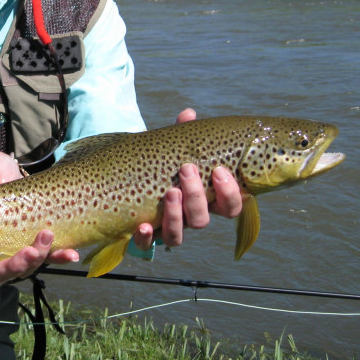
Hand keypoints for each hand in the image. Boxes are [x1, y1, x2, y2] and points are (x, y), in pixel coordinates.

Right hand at [0, 152, 78, 283]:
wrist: (8, 176)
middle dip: (14, 266)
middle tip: (29, 251)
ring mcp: (13, 251)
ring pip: (22, 269)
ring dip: (37, 260)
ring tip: (48, 238)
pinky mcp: (34, 246)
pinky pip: (46, 258)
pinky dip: (58, 258)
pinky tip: (71, 254)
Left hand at [132, 108, 242, 250]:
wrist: (130, 179)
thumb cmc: (162, 164)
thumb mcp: (172, 149)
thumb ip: (182, 135)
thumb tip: (188, 114)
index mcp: (205, 200)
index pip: (230, 207)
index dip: (229, 193)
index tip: (219, 169)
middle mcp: (188, 218)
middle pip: (202, 220)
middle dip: (197, 196)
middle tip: (186, 169)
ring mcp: (166, 228)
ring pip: (178, 235)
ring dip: (175, 215)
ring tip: (169, 191)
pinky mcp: (143, 236)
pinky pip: (146, 245)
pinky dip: (145, 238)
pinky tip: (142, 225)